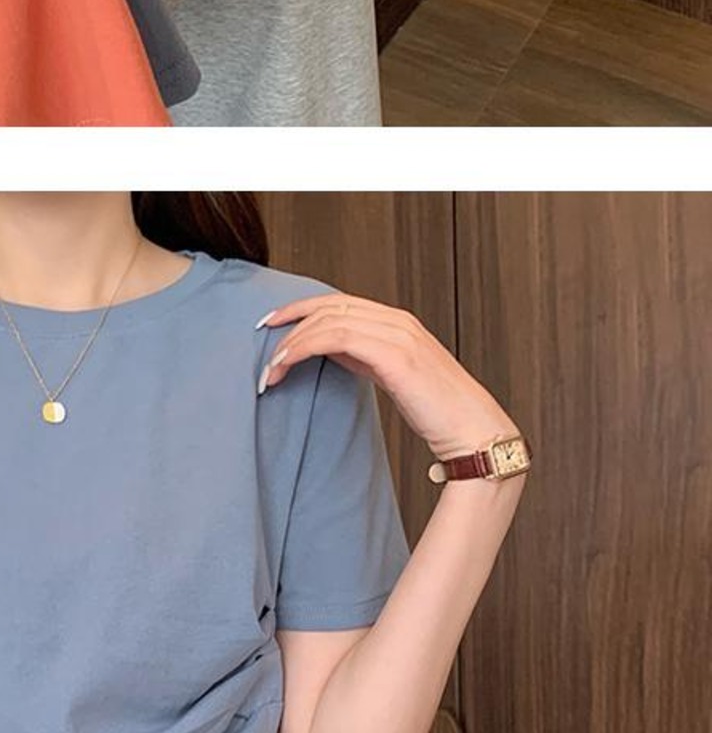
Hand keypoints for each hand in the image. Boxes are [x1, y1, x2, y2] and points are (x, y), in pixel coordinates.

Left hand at [258, 288, 523, 467]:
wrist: (472, 429)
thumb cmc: (437, 409)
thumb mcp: (393, 375)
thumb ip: (364, 356)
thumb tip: (326, 347)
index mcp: (397, 322)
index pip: (339, 303)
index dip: (302, 309)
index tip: (272, 324)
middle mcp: (397, 320)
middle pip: (329, 306)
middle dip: (289, 321)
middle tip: (261, 343)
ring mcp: (397, 334)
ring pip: (328, 320)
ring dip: (292, 342)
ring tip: (269, 368)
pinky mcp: (394, 354)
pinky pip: (335, 338)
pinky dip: (304, 348)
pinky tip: (286, 366)